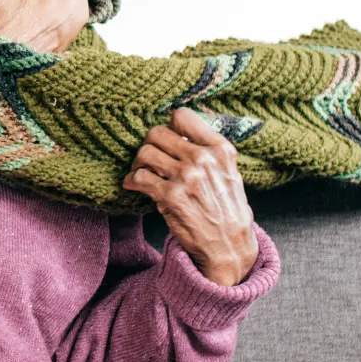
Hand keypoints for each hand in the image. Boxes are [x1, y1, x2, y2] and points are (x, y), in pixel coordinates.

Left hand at [123, 108, 258, 285]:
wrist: (229, 245)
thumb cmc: (226, 208)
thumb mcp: (228, 172)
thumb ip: (206, 149)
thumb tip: (175, 130)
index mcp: (220, 149)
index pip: (182, 116)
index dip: (169, 126)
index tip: (167, 140)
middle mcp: (204, 159)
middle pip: (156, 132)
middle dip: (149, 145)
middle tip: (149, 159)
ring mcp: (187, 177)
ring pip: (144, 152)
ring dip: (138, 163)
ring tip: (141, 172)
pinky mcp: (171, 196)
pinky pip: (138, 177)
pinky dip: (131, 180)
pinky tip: (134, 185)